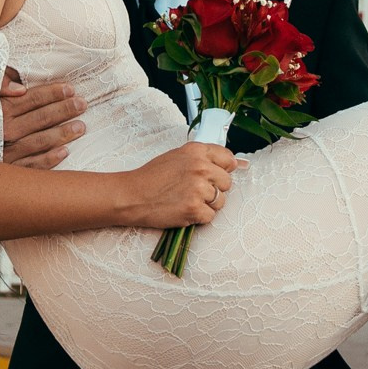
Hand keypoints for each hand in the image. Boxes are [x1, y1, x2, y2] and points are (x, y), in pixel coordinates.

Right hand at [0, 67, 84, 168]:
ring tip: (81, 126)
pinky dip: (48, 159)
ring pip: (39, 141)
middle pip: (40, 118)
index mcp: (0, 110)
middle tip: (82, 104)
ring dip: (61, 133)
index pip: (32, 99)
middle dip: (63, 110)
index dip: (52, 93)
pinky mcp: (8, 169)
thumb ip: (0, 84)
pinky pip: (31, 165)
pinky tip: (65, 152)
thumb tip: (21, 88)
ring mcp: (6, 151)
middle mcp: (4, 130)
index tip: (70, 89)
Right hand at [112, 141, 235, 231]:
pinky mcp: (194, 209)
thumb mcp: (177, 156)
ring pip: (221, 201)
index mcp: (196, 151)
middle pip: (227, 182)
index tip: (216, 175)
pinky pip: (210, 216)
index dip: (224, 169)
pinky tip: (184, 210)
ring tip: (187, 201)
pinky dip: (199, 217)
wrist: (131, 196)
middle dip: (215, 189)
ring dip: (207, 205)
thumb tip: (236, 164)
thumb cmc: (152, 177)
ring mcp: (198, 189)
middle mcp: (200, 167)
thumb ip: (203, 158)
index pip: (228, 158)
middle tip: (195, 191)